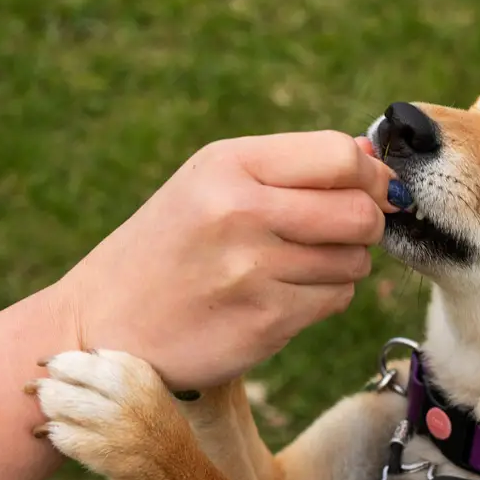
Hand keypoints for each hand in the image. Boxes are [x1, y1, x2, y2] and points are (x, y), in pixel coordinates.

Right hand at [49, 131, 396, 389]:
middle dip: (366, 223)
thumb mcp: (211, 184)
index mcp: (228, 165)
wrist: (104, 323)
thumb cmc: (170, 247)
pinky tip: (283, 295)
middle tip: (343, 231)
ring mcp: (253, 270)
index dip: (371, 176)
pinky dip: (324, 298)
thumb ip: (291, 168)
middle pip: (359, 211)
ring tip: (295, 265)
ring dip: (342, 264)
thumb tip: (374, 159)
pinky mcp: (264, 322)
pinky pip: (336, 300)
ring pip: (354, 261)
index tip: (375, 189)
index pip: (340, 156)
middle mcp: (240, 212)